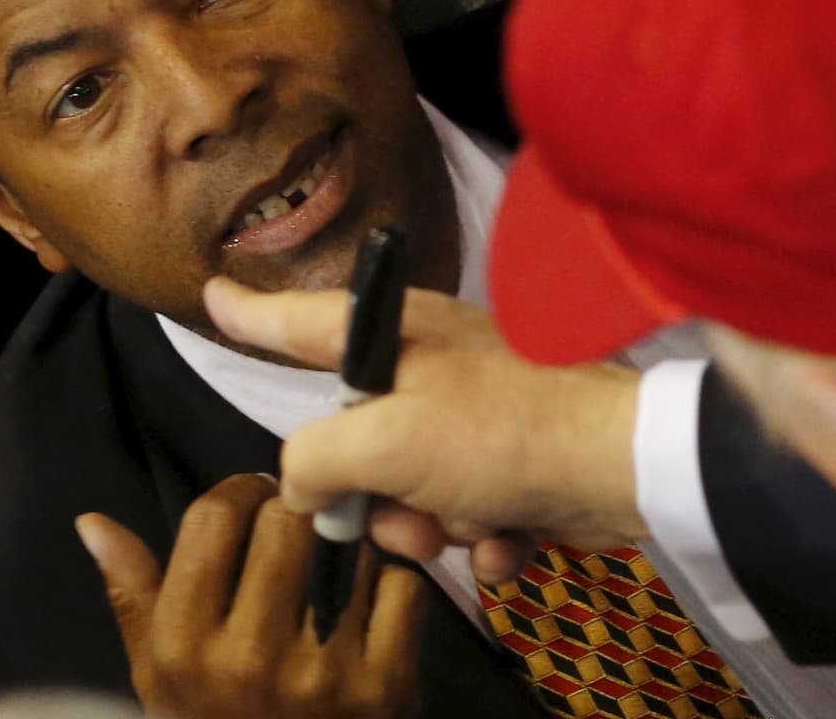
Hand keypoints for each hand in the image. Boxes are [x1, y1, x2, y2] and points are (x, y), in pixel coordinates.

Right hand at [81, 474, 428, 718]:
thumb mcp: (158, 673)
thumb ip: (133, 593)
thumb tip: (93, 522)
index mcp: (183, 647)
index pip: (212, 519)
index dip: (236, 492)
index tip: (250, 498)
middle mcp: (248, 660)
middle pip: (284, 522)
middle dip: (290, 511)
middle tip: (295, 523)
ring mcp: (321, 676)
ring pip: (348, 548)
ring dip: (346, 545)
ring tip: (333, 565)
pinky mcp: (385, 689)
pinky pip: (402, 588)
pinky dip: (393, 584)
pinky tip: (371, 602)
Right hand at [202, 284, 646, 583]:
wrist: (623, 471)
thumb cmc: (504, 433)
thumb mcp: (386, 443)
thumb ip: (316, 460)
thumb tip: (305, 486)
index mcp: (394, 337)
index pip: (299, 323)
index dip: (251, 315)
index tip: (212, 295)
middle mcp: (430, 368)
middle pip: (355, 444)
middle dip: (378, 499)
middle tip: (407, 510)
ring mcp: (472, 418)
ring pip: (408, 493)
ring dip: (435, 527)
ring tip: (476, 524)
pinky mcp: (511, 465)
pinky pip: (464, 516)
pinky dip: (483, 539)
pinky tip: (510, 537)